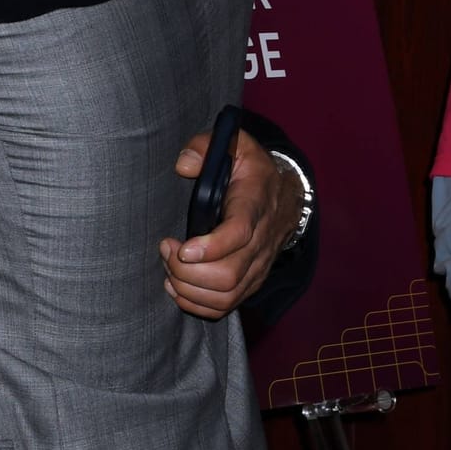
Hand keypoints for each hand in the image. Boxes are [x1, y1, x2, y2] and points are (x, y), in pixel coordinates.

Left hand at [160, 129, 300, 318]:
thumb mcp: (234, 143)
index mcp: (254, 204)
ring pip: (226, 295)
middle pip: (228, 274)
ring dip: (188, 288)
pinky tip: (176, 286)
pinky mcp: (251, 281)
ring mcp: (258, 265)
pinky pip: (226, 306)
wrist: (284, 195)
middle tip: (166, 250)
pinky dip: (196, 304)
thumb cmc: (250, 169)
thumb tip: (183, 166)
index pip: (238, 233)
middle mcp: (261, 241)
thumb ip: (204, 146)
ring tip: (168, 266)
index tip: (181, 247)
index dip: (210, 247)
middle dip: (187, 271)